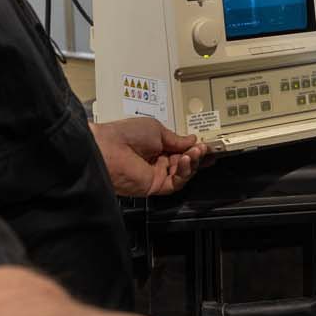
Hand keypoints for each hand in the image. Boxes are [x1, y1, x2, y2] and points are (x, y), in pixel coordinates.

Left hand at [91, 116, 211, 196]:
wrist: (109, 149)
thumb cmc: (125, 135)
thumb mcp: (157, 129)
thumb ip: (177, 139)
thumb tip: (192, 140)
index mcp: (156, 145)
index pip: (181, 149)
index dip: (194, 148)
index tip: (206, 145)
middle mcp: (157, 161)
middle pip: (185, 162)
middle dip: (197, 155)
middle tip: (204, 148)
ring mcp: (156, 174)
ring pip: (184, 173)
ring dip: (193, 162)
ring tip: (195, 152)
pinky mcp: (155, 186)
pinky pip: (177, 182)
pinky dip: (185, 172)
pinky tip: (187, 160)